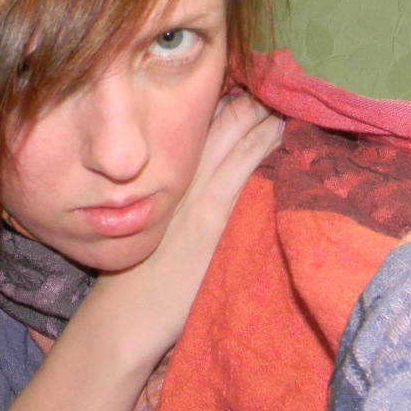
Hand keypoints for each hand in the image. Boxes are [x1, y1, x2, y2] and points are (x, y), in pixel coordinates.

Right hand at [89, 93, 282, 360]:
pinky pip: (244, 162)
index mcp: (160, 172)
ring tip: (288, 104)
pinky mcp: (211, 215)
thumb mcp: (151, 226)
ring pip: (235, 129)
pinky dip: (265, 141)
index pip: (199, 118)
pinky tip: (282, 131)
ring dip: (264, 114)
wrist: (122, 319)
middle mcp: (176, 172)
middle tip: (279, 91)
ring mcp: (195, 191)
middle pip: (220, 114)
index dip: (230, 99)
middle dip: (253, 98)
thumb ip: (174, 198)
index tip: (254, 90)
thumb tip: (202, 177)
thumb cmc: (134, 277)